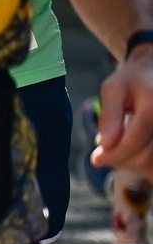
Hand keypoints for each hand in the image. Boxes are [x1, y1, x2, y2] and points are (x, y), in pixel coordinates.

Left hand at [93, 50, 152, 175]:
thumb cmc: (131, 80)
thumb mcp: (113, 89)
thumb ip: (109, 116)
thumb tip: (103, 145)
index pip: (133, 142)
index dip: (112, 155)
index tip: (96, 160)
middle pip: (145, 157)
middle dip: (121, 160)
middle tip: (105, 154)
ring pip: (152, 162)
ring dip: (132, 163)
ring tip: (117, 149)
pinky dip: (143, 161)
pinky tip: (131, 150)